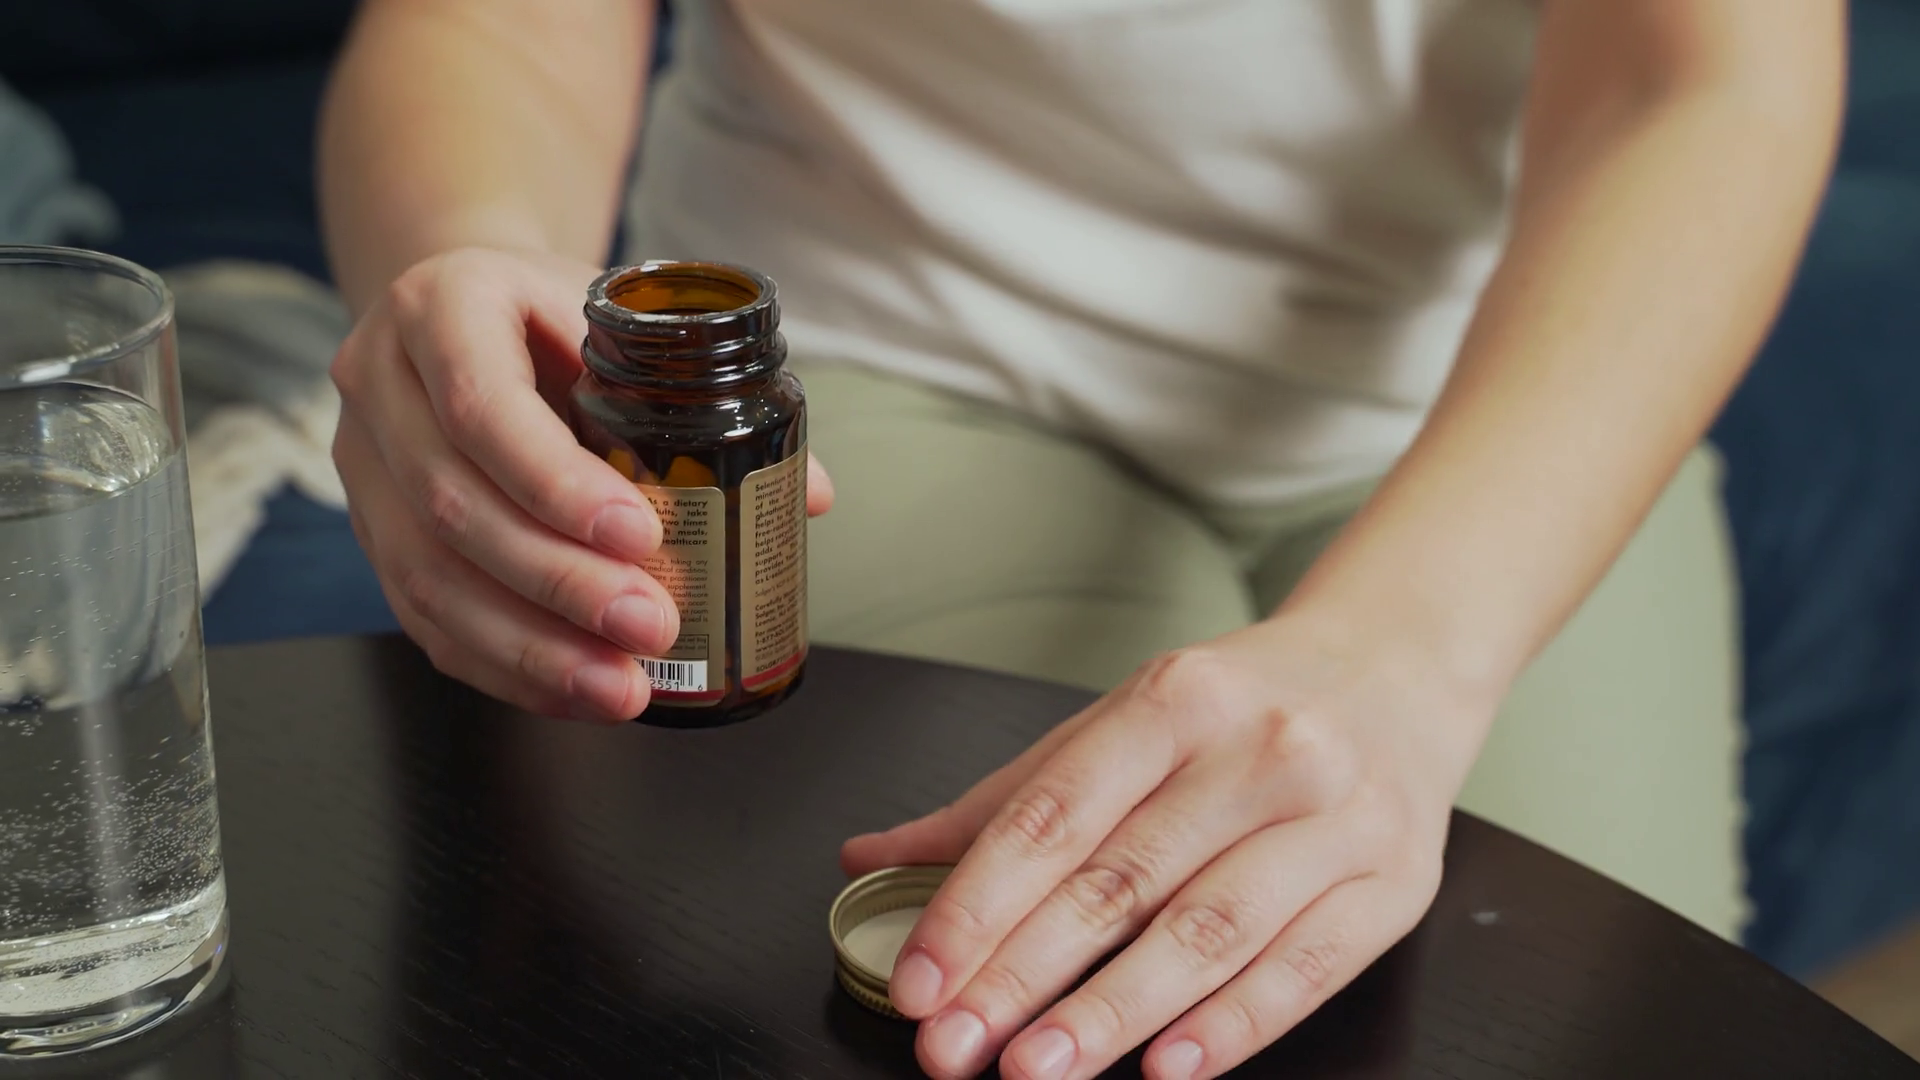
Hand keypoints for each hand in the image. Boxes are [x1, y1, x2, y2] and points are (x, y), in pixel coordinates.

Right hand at [331, 247, 833, 721]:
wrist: (463, 310)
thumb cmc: (551, 315)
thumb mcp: (619, 320)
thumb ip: (705, 396)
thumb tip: (807, 495)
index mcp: (441, 306)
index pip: (482, 405)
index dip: (556, 482)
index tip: (639, 535)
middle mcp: (381, 382)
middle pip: (452, 504)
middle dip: (558, 582)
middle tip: (649, 626)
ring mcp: (362, 462)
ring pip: (427, 576)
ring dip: (531, 646)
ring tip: (620, 685)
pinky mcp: (371, 532)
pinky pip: (424, 617)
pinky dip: (505, 665)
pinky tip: (574, 690)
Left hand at [841, 616, 1493, 1079]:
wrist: (1397, 670)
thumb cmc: (1243, 707)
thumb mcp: (1123, 722)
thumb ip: (1005, 800)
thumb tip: (871, 857)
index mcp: (1174, 699)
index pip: (1055, 814)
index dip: (978, 905)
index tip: (922, 980)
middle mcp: (1258, 750)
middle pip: (1122, 879)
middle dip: (1025, 975)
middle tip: (955, 1047)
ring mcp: (1334, 816)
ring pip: (1209, 930)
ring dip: (1115, 1013)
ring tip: (1040, 1068)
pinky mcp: (1394, 881)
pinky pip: (1307, 965)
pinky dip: (1235, 1024)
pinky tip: (1169, 1067)